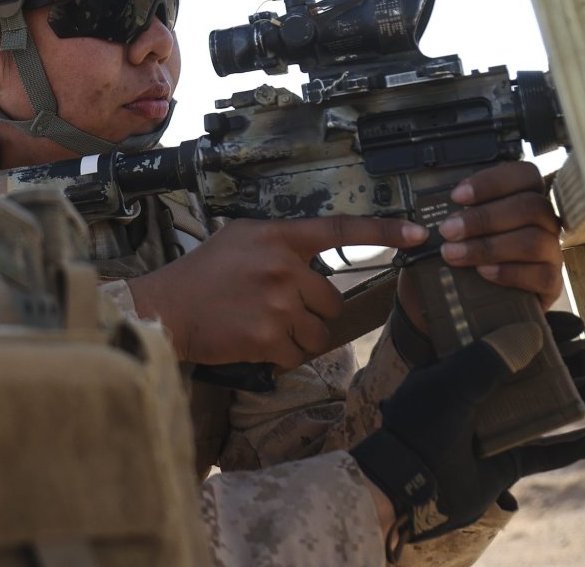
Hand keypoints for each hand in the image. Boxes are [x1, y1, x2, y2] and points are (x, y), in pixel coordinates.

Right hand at [125, 215, 427, 367]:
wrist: (165, 307)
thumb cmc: (201, 274)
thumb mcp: (240, 239)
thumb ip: (280, 245)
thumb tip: (315, 261)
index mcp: (277, 236)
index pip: (340, 229)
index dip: (384, 231)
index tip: (419, 234)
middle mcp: (282, 266)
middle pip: (332, 298)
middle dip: (312, 310)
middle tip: (276, 308)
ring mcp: (276, 302)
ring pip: (319, 331)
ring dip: (299, 335)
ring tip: (262, 325)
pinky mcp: (267, 337)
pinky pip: (296, 354)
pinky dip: (279, 354)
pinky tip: (252, 341)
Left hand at [353, 324, 584, 544]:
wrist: (408, 486)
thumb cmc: (421, 427)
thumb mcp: (451, 382)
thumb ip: (489, 358)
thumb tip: (533, 332)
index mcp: (464, 366)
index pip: (509, 338)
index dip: (544, 330)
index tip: (577, 324)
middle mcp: (484, 393)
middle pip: (538, 372)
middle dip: (575, 362)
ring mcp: (499, 428)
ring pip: (550, 407)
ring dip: (584, 396)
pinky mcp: (509, 462)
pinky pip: (550, 452)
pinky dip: (578, 445)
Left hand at [400, 162, 564, 330]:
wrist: (458, 302)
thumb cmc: (456, 256)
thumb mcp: (446, 233)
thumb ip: (439, 220)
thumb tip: (421, 223)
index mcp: (521, 199)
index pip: (524, 176)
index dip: (492, 182)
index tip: (456, 197)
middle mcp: (543, 223)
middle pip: (530, 207)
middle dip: (484, 218)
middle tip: (448, 231)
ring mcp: (551, 253)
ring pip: (534, 240)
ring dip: (490, 246)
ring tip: (454, 255)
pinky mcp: (551, 284)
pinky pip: (543, 275)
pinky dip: (510, 272)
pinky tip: (484, 273)